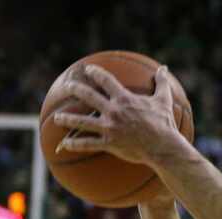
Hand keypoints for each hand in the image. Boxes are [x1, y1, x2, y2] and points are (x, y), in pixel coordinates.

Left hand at [54, 65, 186, 166]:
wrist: (163, 147)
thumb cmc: (164, 124)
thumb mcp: (164, 101)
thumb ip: (162, 83)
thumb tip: (164, 69)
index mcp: (124, 99)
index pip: (105, 80)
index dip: (95, 73)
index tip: (88, 69)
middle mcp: (113, 111)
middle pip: (88, 96)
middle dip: (75, 89)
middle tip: (67, 87)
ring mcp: (109, 128)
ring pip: (82, 122)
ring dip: (67, 119)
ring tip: (56, 118)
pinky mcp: (109, 144)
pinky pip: (88, 144)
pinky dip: (75, 144)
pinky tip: (64, 144)